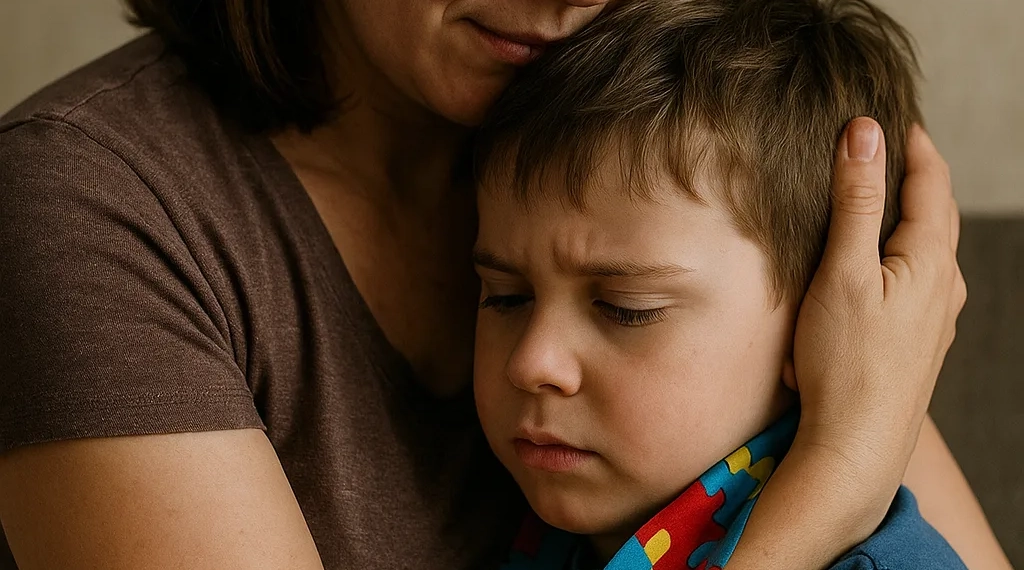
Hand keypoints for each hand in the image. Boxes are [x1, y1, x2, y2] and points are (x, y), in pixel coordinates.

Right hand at [726, 118, 966, 569]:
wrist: (857, 444)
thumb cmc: (845, 360)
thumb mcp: (843, 271)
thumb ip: (857, 200)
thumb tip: (865, 132)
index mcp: (931, 260)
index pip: (931, 182)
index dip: (913, 145)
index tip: (892, 117)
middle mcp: (945, 285)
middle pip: (938, 213)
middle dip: (918, 175)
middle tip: (891, 146)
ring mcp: (937, 316)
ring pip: (932, 248)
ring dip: (914, 214)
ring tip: (887, 195)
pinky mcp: (920, 340)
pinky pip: (922, 278)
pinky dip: (907, 250)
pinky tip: (887, 263)